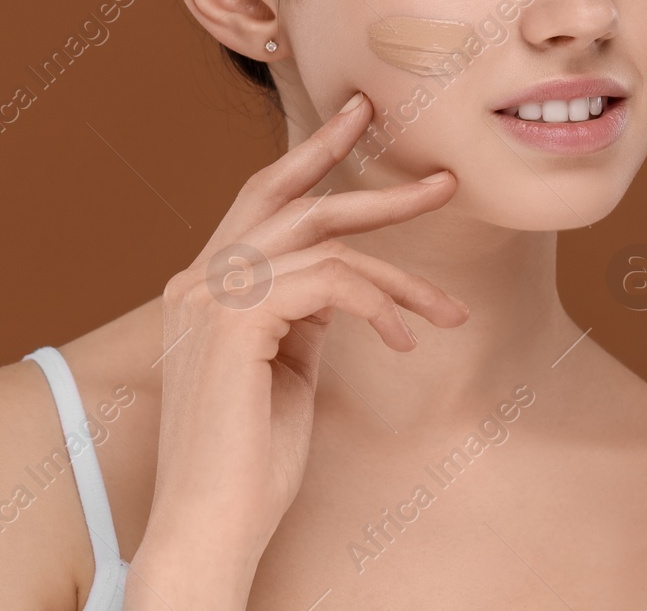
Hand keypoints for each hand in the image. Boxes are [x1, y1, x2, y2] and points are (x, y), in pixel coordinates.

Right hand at [125, 92, 469, 607]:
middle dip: (374, 188)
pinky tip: (405, 340)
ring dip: (400, 278)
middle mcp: (198, 279)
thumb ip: (303, 315)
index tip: (358, 120)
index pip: (262, 200)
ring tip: (448, 312)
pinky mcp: (234, 322)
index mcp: (204, 286)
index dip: (312, 156)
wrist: (210, 526)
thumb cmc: (251, 462)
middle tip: (442, 181)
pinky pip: (330, 281)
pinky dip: (379, 304)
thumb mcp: (286, 369)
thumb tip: (343, 280)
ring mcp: (209, 296)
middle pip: (297, 204)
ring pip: (326, 247)